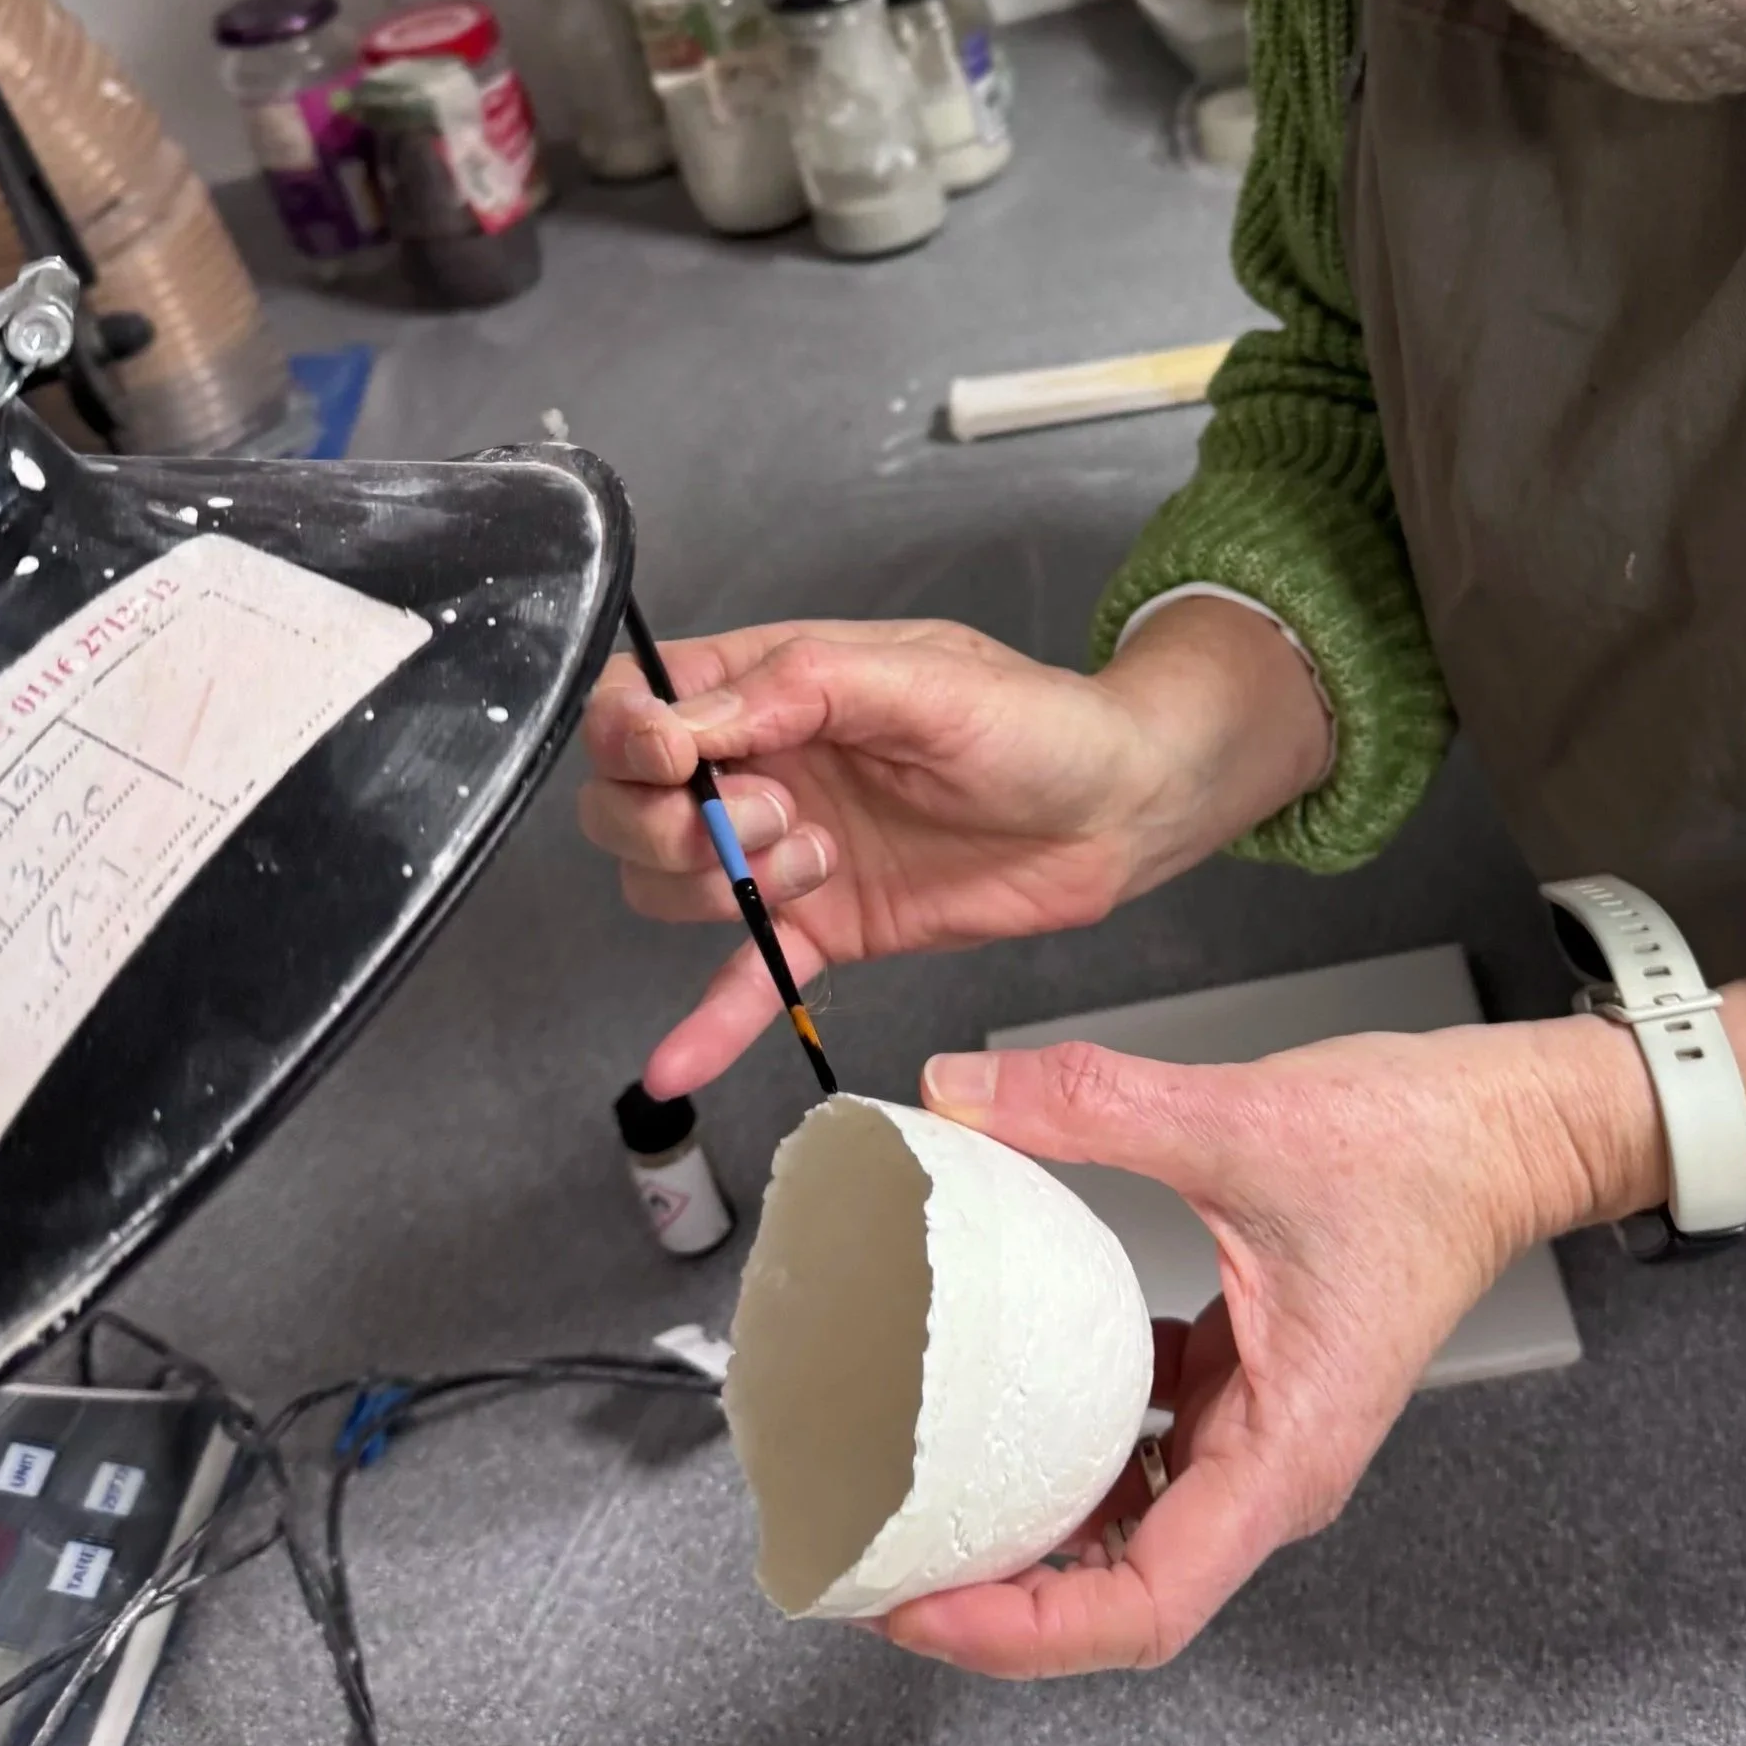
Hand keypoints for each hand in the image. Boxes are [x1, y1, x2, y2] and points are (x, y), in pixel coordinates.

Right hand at [579, 601, 1329, 1095]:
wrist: (1119, 811)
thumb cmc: (1036, 721)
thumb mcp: (925, 678)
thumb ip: (805, 685)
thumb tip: (689, 720)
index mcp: (773, 682)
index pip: (638, 702)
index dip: (629, 736)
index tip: (674, 759)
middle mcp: (761, 765)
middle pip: (627, 804)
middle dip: (671, 823)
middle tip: (775, 816)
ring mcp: (785, 853)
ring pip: (667, 886)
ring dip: (716, 888)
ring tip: (820, 860)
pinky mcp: (826, 929)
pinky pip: (743, 980)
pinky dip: (705, 1023)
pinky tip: (675, 1067)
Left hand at [883, 1016, 1658, 1676]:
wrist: (1505, 1125)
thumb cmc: (1428, 1153)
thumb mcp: (1243, 1117)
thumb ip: (1093, 1103)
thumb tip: (968, 1092)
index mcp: (1285, 1454)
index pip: (1144, 1605)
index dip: (1024, 1631)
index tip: (927, 1607)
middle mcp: (1272, 1464)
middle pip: (1120, 1587)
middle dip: (1001, 1592)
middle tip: (888, 1552)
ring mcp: (1261, 1424)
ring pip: (1130, 1518)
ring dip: (1035, 1515)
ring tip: (929, 1485)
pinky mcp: (1249, 1374)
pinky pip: (1145, 1435)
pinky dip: (1074, 1427)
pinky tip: (1014, 1379)